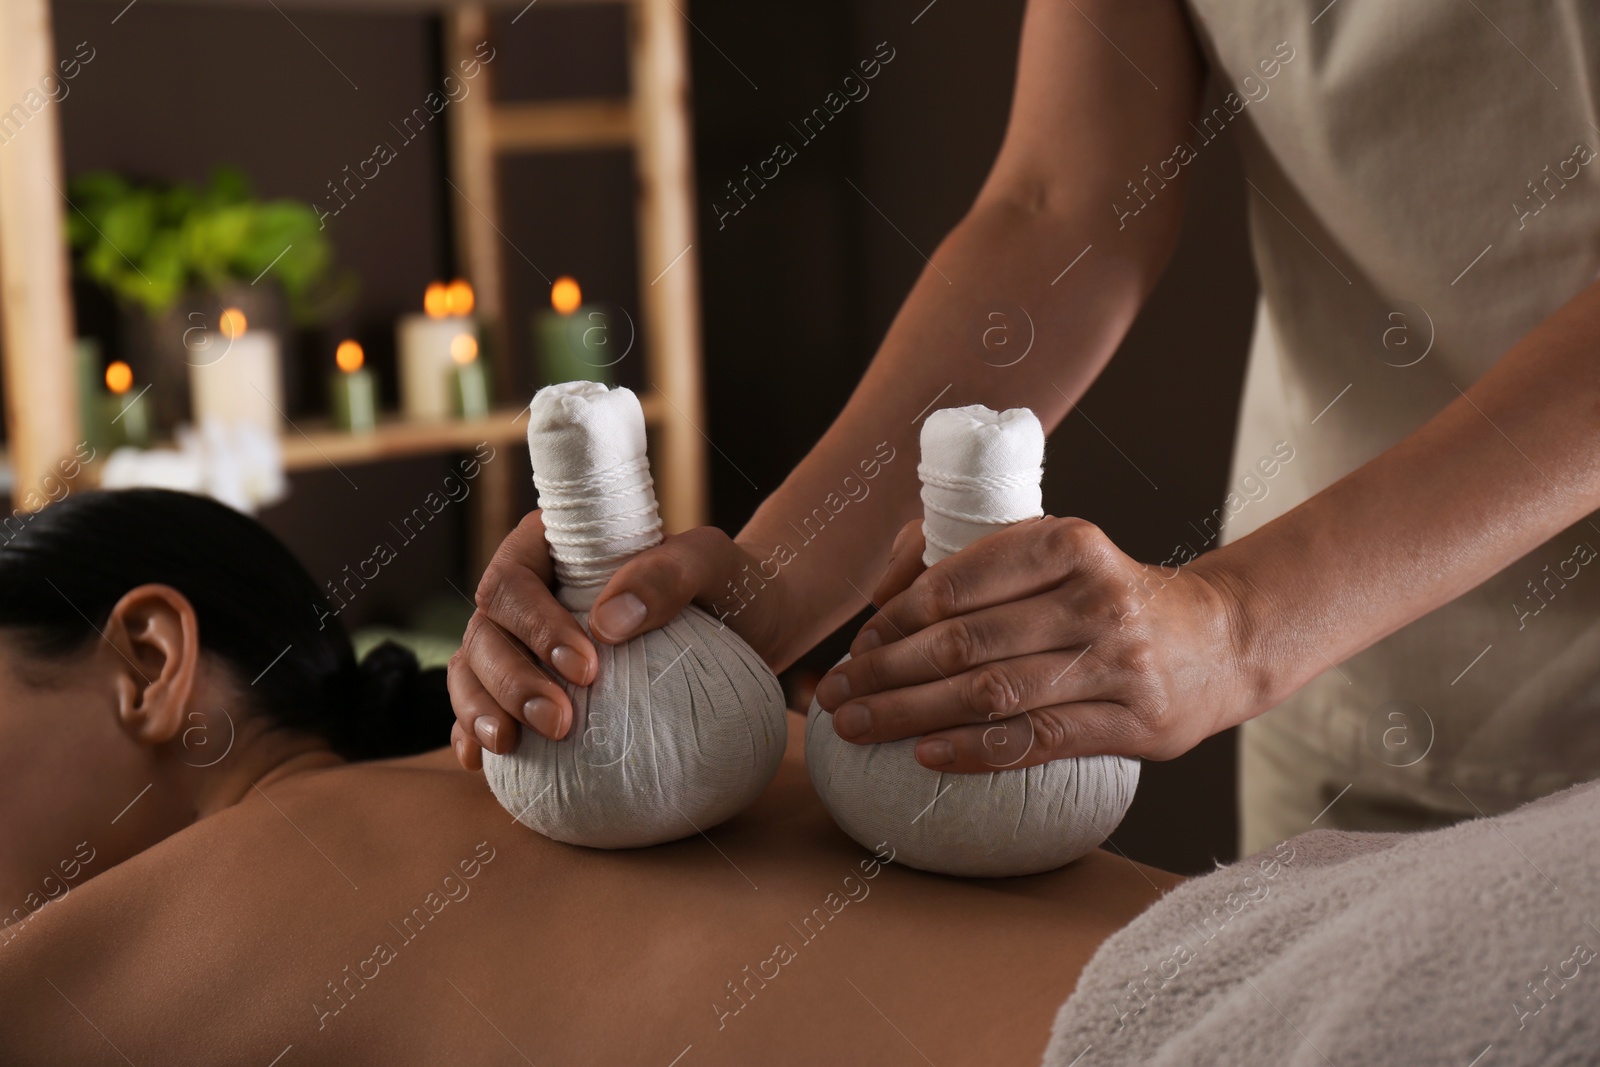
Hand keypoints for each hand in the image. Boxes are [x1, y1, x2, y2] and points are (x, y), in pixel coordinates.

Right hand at [448, 511, 796, 768]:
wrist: (749, 624)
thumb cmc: (727, 583)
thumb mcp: (712, 563)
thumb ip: (668, 574)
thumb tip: (607, 621)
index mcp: (555, 548)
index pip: (514, 580)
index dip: (535, 626)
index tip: (587, 669)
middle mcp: (530, 592)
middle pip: (486, 631)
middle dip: (511, 680)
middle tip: (559, 723)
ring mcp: (525, 641)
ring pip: (474, 668)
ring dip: (481, 709)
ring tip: (508, 745)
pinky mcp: (535, 685)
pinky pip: (485, 705)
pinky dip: (474, 732)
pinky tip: (481, 761)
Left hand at [811, 516, 1251, 771]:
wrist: (1219, 641)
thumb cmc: (1110, 597)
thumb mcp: (1059, 557)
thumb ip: (977, 566)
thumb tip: (883, 601)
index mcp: (1070, 543)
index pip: (959, 582)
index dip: (895, 618)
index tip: (857, 645)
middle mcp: (1096, 598)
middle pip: (965, 643)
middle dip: (885, 672)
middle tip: (836, 694)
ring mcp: (1118, 663)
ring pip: (992, 694)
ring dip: (911, 714)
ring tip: (858, 727)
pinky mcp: (1133, 723)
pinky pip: (1036, 742)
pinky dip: (973, 751)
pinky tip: (924, 756)